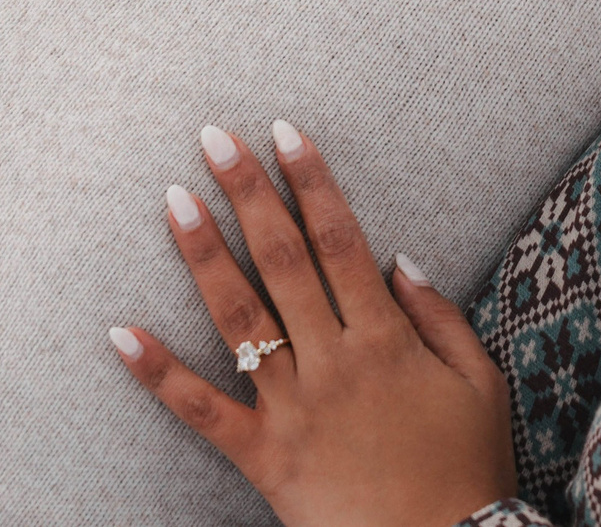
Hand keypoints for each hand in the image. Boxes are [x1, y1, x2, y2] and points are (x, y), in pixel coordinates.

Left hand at [111, 120, 515, 526]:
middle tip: (213, 139)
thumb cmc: (468, 468)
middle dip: (247, 194)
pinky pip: (201, 412)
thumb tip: (400, 258)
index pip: (341, 239)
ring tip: (173, 200)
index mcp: (388, 337)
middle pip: (282, 261)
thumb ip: (441, 316)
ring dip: (203, 255)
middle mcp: (335, 360)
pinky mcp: (262, 457)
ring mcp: (293, 407)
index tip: (285, 131)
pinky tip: (120, 332)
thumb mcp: (480, 382)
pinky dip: (158, 373)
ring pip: (239, 319)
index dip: (311, 181)